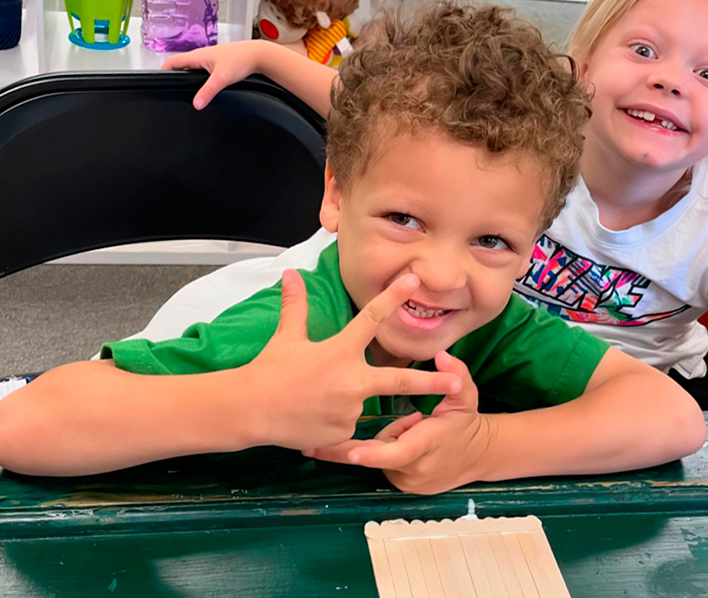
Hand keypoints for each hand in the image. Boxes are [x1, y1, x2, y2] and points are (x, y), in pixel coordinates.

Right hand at [161, 40, 264, 109]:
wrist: (258, 55)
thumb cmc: (241, 60)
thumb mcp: (222, 78)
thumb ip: (208, 92)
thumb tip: (196, 104)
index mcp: (198, 56)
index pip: (172, 62)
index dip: (162, 70)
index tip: (156, 80)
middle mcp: (202, 56)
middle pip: (180, 65)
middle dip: (172, 75)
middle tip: (167, 87)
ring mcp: (210, 59)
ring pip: (192, 68)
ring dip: (185, 76)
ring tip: (181, 88)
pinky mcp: (218, 64)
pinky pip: (202, 70)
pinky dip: (197, 77)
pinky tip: (202, 86)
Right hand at [242, 270, 461, 451]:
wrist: (250, 410)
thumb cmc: (268, 370)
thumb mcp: (285, 337)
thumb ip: (295, 306)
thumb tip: (291, 274)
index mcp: (339, 352)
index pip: (371, 319)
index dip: (393, 298)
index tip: (414, 281)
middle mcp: (351, 381)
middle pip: (400, 381)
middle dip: (432, 382)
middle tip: (457, 382)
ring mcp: (349, 410)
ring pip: (363, 404)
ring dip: (351, 400)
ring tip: (316, 398)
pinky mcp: (342, 433)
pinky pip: (348, 426)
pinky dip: (336, 419)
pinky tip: (311, 415)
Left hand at [303, 351, 492, 493]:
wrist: (479, 456)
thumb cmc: (467, 422)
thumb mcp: (466, 396)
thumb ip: (456, 375)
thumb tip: (442, 356)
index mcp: (429, 444)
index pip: (397, 452)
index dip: (372, 452)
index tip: (350, 452)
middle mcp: (417, 468)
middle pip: (378, 456)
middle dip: (357, 445)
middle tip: (332, 441)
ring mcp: (411, 482)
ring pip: (380, 459)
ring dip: (383, 442)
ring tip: (410, 424)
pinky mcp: (406, 487)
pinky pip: (385, 467)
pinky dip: (385, 453)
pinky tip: (402, 438)